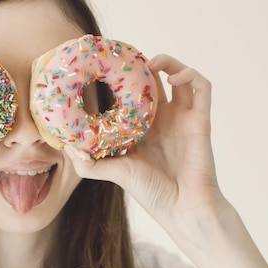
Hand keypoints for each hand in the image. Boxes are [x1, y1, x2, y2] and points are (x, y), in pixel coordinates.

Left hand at [64, 54, 228, 231]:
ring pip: (178, 76)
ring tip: (150, 62)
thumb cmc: (151, 193)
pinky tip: (173, 77)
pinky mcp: (200, 119)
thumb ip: (88, 163)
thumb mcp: (114, 173)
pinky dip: (190, 74)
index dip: (120, 81)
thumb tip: (65, 147)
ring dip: (167, 61)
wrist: (182, 208)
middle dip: (140, 65)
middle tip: (125, 59)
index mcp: (141, 128)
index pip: (130, 95)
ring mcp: (182, 117)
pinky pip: (202, 87)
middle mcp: (161, 119)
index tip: (104, 69)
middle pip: (153, 80)